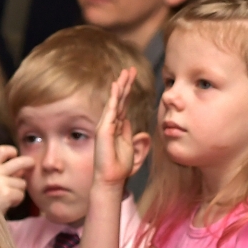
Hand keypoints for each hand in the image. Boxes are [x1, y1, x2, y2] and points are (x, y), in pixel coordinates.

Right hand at [0, 145, 33, 210]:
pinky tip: (7, 204)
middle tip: (32, 165)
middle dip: (29, 162)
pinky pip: (20, 194)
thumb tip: (22, 170)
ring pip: (22, 183)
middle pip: (19, 162)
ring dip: (19, 191)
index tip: (15, 154)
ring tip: (7, 198)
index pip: (2, 150)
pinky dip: (17, 201)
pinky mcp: (6, 194)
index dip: (11, 151)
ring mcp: (0, 182)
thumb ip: (5, 174)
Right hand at [92, 67, 137, 188]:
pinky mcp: (104, 129)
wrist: (111, 178)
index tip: (133, 78)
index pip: (125, 104)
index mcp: (119, 126)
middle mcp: (111, 123)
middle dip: (126, 84)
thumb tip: (143, 133)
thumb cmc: (120, 166)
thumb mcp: (133, 150)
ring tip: (126, 72)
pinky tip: (117, 86)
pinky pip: (110, 110)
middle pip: (120, 99)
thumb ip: (137, 140)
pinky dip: (114, 97)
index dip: (129, 91)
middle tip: (130, 69)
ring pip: (115, 101)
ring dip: (121, 86)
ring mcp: (106, 125)